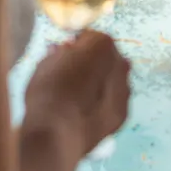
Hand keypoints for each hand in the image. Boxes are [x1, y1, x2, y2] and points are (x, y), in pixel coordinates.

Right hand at [23, 29, 130, 161]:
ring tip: (77, 98)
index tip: (62, 57)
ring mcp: (124, 88)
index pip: (88, 37)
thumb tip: (63, 51)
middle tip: (69, 77)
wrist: (56, 134)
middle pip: (105, 56)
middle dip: (91, 63)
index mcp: (101, 42)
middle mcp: (119, 62)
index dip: (74, 47)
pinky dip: (103, 103)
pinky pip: (113, 101)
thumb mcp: (45, 64)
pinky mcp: (123, 113)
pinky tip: (85, 113)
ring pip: (112, 79)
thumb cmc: (46, 93)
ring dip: (100, 83)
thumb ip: (60, 53)